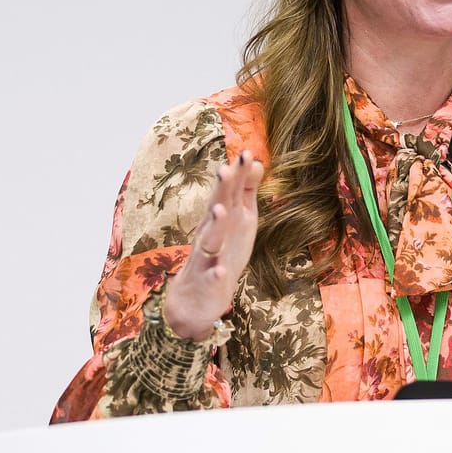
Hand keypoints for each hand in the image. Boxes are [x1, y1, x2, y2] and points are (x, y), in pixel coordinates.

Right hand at [159, 151, 263, 338]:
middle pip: (215, 210)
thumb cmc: (222, 252)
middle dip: (220, 191)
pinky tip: (220, 271)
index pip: (227, 193)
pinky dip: (215, 274)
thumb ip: (245, 191)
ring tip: (220, 210)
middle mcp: (211, 234)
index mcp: (220, 219)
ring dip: (215, 226)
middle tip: (224, 170)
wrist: (196, 298)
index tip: (245, 153)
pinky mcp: (208, 283)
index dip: (236, 175)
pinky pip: (211, 278)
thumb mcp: (238, 220)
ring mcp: (207, 258)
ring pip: (210, 241)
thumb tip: (255, 160)